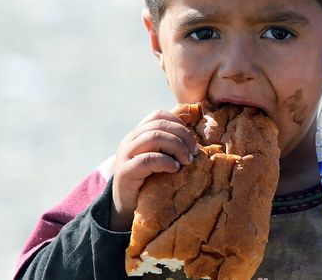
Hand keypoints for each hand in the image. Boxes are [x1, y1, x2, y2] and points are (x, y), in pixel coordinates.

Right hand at [109, 110, 198, 231]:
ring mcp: (126, 155)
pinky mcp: (126, 171)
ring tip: (186, 161)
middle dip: (183, 136)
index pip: (158, 116)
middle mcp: (130, 140)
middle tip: (194, 152)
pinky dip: (166, 162)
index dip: (178, 123)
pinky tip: (175, 169)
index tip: (190, 140)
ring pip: (155, 137)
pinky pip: (148, 159)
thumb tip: (195, 141)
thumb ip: (168, 147)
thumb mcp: (157, 159)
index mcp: (138, 134)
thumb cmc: (148, 181)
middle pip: (160, 125)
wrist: (125, 205)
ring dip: (177, 147)